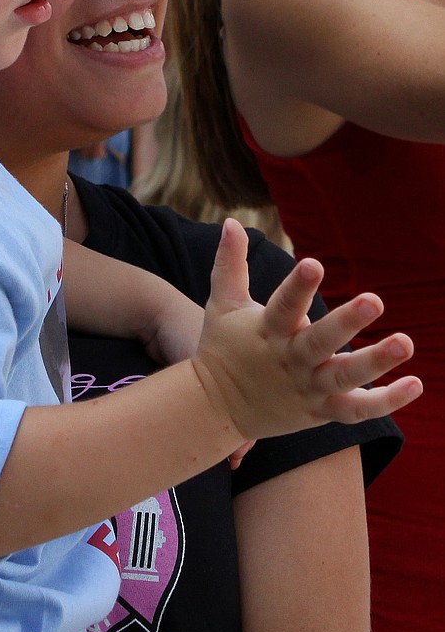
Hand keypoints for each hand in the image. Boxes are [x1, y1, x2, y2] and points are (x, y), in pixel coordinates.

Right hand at [192, 220, 420, 441]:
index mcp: (266, 331)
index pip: (283, 306)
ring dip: (376, 362)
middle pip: (320, 343)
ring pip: (345, 378)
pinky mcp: (322, 411)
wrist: (216, 407)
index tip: (313, 263)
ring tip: (406, 342)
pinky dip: (387, 402)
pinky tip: (415, 383)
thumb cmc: (223, 347)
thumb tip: (232, 221)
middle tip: (375, 300)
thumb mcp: (222, 304)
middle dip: (346, 323)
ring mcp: (308, 388)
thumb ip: (230, 264)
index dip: (298, 286)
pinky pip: (357, 410)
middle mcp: (290, 360)